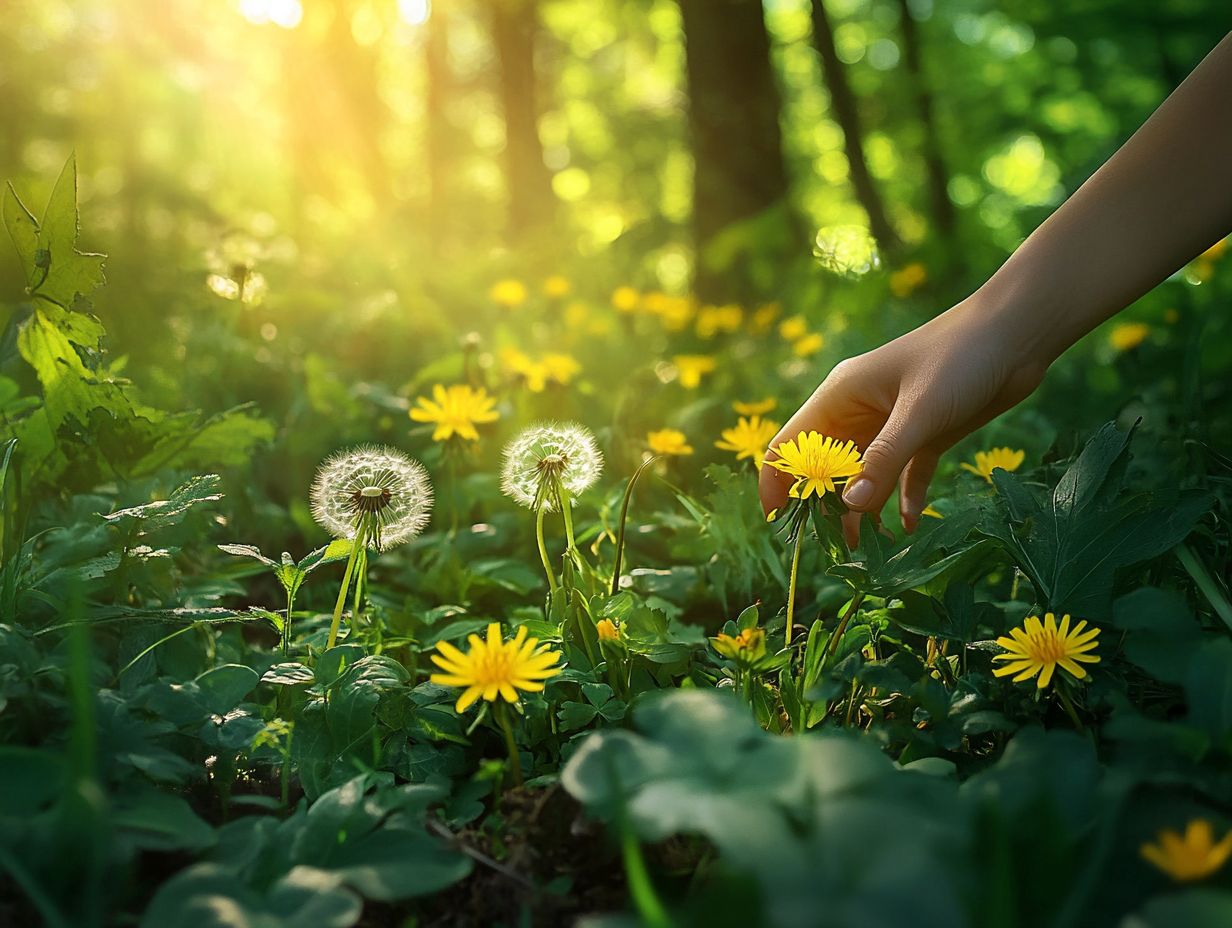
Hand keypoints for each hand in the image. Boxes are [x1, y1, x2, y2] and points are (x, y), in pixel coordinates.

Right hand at [758, 294, 1048, 543]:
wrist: (1018, 333)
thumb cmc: (961, 356)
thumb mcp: (919, 411)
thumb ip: (884, 459)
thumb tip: (850, 508)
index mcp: (840, 396)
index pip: (790, 445)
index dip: (778, 483)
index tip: (780, 523)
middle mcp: (859, 412)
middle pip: (825, 468)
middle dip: (825, 507)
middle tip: (832, 549)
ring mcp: (892, 425)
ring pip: (864, 476)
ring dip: (864, 510)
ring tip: (867, 551)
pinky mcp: (926, 435)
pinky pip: (904, 475)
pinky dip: (903, 500)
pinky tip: (908, 526)